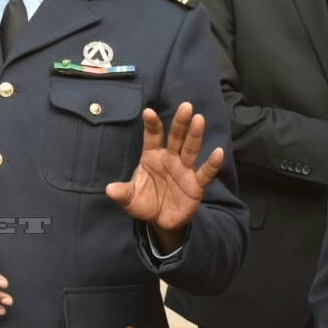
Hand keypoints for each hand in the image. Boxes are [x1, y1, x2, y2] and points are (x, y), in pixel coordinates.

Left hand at [105, 102, 223, 252]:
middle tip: (185, 106)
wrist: (160, 221)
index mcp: (152, 156)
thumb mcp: (130, 198)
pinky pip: (205, 173)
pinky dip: (212, 164)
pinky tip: (218, 152)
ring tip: (199, 119)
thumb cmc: (144, 203)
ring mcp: (184, 170)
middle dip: (180, 123)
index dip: (151, 125)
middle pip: (176, 138)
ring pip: (191, 149)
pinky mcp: (196, 185)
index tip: (148, 112)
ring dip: (195, 135)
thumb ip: (122, 193)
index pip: (152, 137)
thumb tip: (109, 190)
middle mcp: (169, 159)